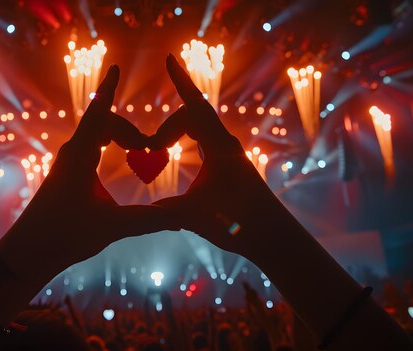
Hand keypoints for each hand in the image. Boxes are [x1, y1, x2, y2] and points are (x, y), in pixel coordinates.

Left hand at [0, 65, 179, 277]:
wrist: (27, 252)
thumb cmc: (64, 236)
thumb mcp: (111, 227)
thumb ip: (148, 220)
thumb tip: (182, 220)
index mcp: (80, 157)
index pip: (99, 113)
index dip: (109, 89)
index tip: (115, 68)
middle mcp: (71, 154)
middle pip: (102, 124)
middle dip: (128, 129)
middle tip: (148, 146)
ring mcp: (66, 165)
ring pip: (95, 137)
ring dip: (117, 137)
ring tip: (138, 148)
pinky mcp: (65, 176)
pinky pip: (89, 149)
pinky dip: (108, 146)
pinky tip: (116, 157)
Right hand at [148, 54, 282, 258]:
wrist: (273, 235)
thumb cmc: (239, 224)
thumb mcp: (195, 216)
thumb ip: (165, 210)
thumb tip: (138, 213)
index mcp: (220, 147)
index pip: (194, 107)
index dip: (180, 82)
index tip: (169, 59)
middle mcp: (226, 144)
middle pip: (192, 117)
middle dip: (167, 127)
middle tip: (149, 147)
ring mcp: (229, 153)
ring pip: (199, 128)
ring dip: (177, 132)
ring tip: (157, 146)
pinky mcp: (230, 164)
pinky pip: (203, 141)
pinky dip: (186, 141)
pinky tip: (176, 150)